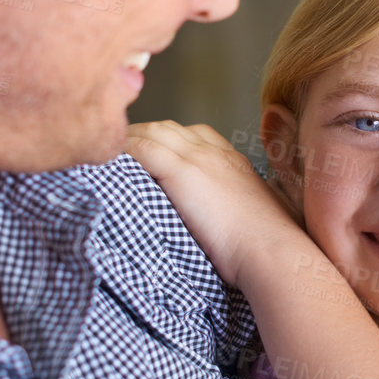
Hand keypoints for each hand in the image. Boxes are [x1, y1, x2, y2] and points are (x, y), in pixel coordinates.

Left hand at [124, 121, 307, 287]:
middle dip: (144, 134)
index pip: (197, 134)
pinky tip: (106, 160)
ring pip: (153, 133)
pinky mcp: (182, 172)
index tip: (153, 151)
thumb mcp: (264, 217)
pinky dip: (123, 151)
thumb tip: (239, 226)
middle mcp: (215, 152)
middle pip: (170, 128)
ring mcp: (199, 158)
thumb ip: (245, 211)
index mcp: (234, 161)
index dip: (170, 139)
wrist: (272, 250)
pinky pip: (142, 150)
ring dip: (129, 140)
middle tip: (120, 151)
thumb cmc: (270, 246)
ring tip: (107, 154)